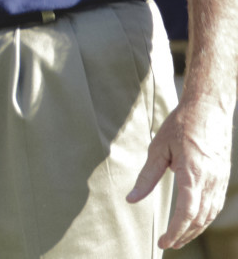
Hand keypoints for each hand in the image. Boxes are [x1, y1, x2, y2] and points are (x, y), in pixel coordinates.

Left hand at [127, 95, 232, 248]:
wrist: (209, 108)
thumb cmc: (181, 124)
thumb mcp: (158, 148)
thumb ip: (147, 177)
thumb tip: (131, 199)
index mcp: (194, 174)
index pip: (187, 213)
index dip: (175, 231)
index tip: (163, 242)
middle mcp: (211, 181)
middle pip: (199, 219)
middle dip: (184, 235)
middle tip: (168, 244)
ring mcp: (220, 180)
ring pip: (210, 214)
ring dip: (195, 229)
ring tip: (179, 237)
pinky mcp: (223, 177)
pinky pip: (215, 204)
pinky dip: (204, 217)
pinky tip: (194, 221)